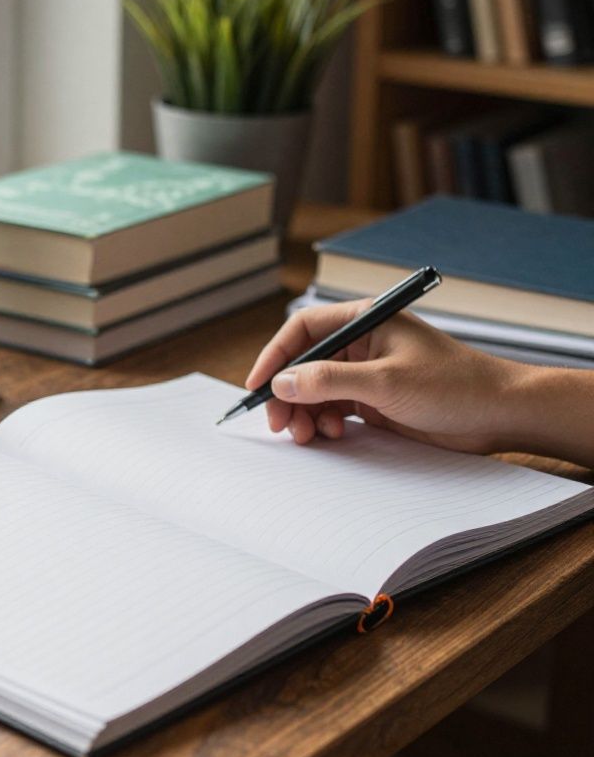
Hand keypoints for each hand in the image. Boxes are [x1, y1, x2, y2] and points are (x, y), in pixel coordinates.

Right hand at [244, 300, 523, 452]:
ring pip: (315, 390)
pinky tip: (331, 436)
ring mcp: (366, 373)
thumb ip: (329, 380)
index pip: (303, 330)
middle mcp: (361, 343)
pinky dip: (323, 423)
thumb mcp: (385, 382)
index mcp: (365, 320)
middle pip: (304, 364)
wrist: (498, 414)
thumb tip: (282, 383)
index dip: (275, 356)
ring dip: (303, 413)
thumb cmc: (453, 385)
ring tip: (306, 435)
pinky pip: (332, 409)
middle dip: (287, 394)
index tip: (257, 385)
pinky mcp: (373, 401)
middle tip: (277, 423)